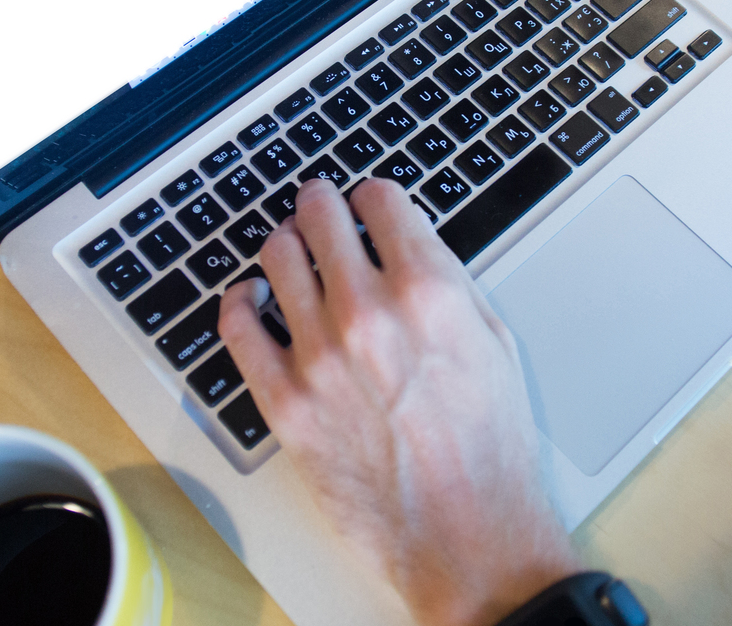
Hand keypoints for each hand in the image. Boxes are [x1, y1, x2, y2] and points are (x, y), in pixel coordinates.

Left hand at [217, 178, 580, 625]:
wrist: (467, 537)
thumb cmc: (489, 453)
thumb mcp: (494, 345)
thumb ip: (449, 287)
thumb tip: (411, 249)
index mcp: (430, 292)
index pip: (381, 199)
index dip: (372, 195)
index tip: (367, 202)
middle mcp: (370, 313)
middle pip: (320, 216)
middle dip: (321, 206)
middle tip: (319, 209)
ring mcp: (319, 357)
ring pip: (276, 258)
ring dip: (283, 244)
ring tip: (288, 250)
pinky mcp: (286, 402)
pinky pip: (237, 327)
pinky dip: (239, 301)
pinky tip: (249, 299)